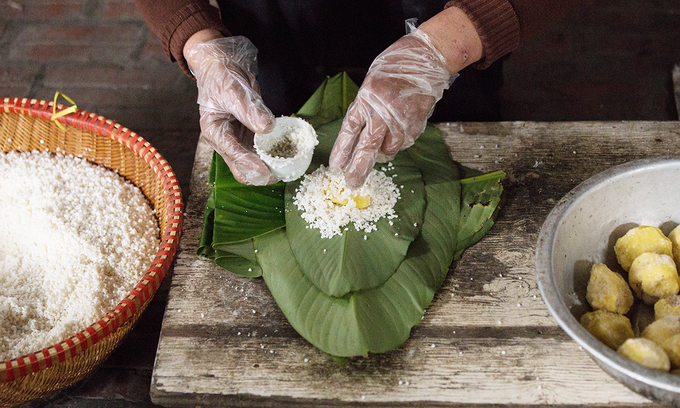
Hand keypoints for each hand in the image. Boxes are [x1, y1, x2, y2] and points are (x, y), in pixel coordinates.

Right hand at [184, 32, 276, 184]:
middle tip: (280, 174)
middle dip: (260, 174)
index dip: (251, 164)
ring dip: (268, 167)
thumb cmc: (220, 78)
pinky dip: (271, 155)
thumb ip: (249, 110)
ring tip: (286, 168)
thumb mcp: (233, 91)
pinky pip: (260, 151)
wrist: (221, 68)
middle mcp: (225, 141)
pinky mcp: (248, 136)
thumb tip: (267, 128)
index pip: (233, 155)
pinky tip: (285, 154)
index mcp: (215, 132)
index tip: (267, 170)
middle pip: (241, 168)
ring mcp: (237, 140)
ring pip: (252, 163)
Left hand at [328, 28, 453, 188]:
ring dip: (383, 154)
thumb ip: (365, 107)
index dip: (342, 150)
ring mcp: (403, 118)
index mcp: (367, 98)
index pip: (350, 130)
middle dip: (359, 168)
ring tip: (381, 150)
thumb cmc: (395, 67)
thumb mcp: (371, 83)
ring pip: (390, 149)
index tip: (336, 167)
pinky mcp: (418, 123)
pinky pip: (405, 142)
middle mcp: (384, 110)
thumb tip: (359, 134)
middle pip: (368, 146)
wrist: (427, 57)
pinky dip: (399, 143)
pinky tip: (399, 133)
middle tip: (353, 183)